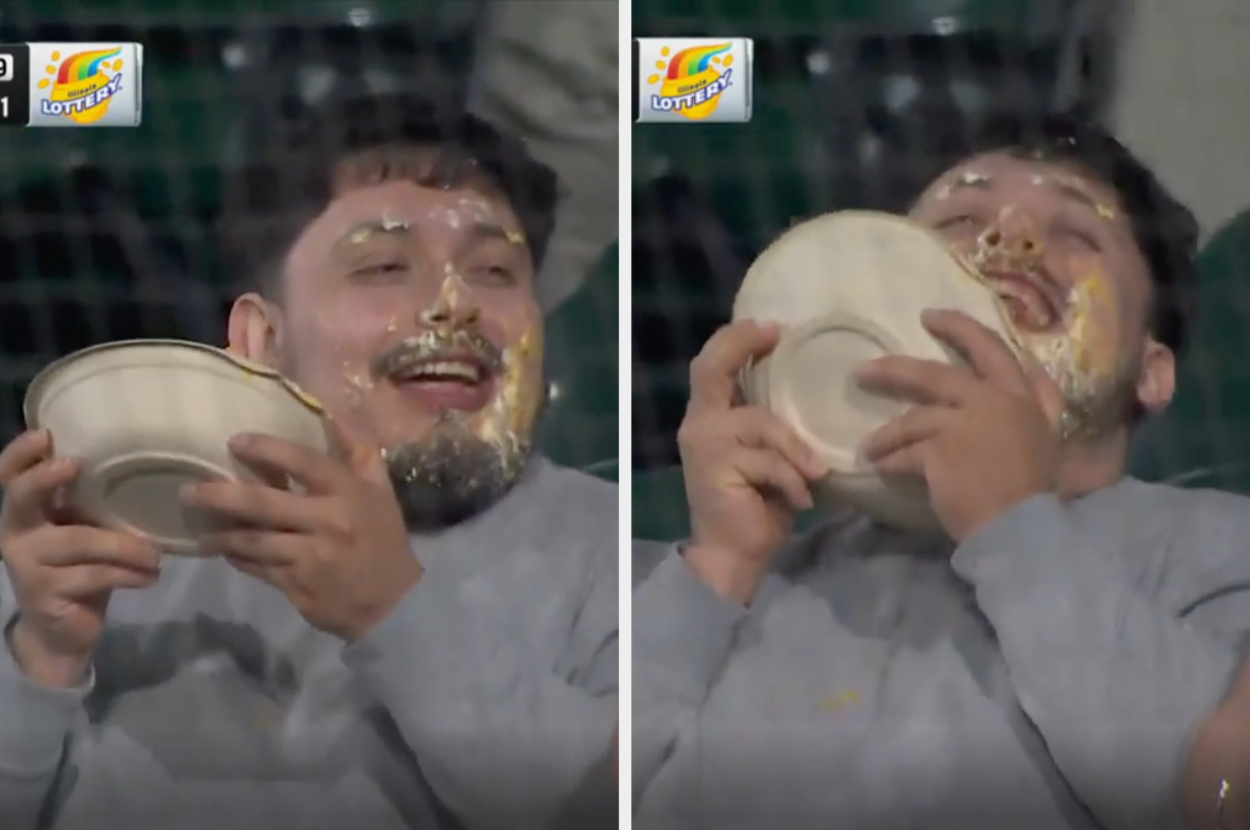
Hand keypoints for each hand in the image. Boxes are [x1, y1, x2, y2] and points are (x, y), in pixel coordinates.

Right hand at [0, 430, 160, 686]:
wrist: (63, 631)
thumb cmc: (79, 568)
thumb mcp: (83, 532)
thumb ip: (91, 506)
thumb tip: (141, 466)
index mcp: (26, 512)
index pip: (10, 476)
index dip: (20, 454)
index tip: (45, 434)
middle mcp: (16, 533)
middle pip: (22, 498)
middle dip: (45, 478)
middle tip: (75, 462)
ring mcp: (26, 564)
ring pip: (80, 541)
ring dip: (126, 546)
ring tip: (156, 556)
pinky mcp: (44, 593)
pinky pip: (95, 575)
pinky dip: (129, 574)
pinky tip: (150, 577)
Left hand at [180, 420, 419, 641]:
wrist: (392, 601)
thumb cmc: (383, 539)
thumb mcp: (380, 491)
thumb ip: (359, 451)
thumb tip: (334, 412)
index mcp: (348, 494)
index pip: (303, 462)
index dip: (266, 449)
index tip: (234, 442)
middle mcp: (328, 522)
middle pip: (263, 504)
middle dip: (220, 496)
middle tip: (189, 491)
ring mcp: (310, 557)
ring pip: (253, 541)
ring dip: (221, 534)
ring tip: (200, 529)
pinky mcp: (297, 586)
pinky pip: (257, 568)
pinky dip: (238, 558)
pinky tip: (226, 551)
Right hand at [677, 320, 826, 602]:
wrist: (733, 557)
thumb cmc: (757, 508)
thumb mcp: (772, 458)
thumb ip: (777, 429)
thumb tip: (818, 400)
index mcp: (711, 417)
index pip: (712, 365)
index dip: (739, 339)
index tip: (775, 329)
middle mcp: (700, 423)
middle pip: (711, 368)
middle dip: (742, 345)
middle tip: (776, 335)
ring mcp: (705, 443)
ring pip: (761, 421)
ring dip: (795, 450)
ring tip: (814, 475)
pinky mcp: (717, 467)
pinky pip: (768, 460)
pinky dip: (792, 480)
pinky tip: (801, 501)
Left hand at [855, 309, 1064, 541]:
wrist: (1025, 529)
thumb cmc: (1037, 492)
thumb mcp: (1048, 437)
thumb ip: (1039, 404)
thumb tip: (1035, 373)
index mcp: (1024, 399)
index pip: (994, 349)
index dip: (961, 329)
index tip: (931, 316)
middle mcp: (995, 402)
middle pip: (936, 374)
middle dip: (896, 370)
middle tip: (865, 369)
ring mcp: (965, 423)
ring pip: (913, 418)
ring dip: (886, 434)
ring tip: (869, 447)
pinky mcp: (940, 450)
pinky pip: (905, 452)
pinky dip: (891, 460)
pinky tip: (881, 468)